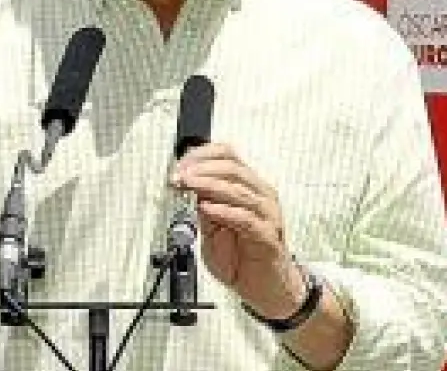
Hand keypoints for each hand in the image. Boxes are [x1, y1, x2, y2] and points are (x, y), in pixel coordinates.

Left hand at [171, 143, 307, 318]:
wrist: (266, 290)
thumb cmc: (242, 259)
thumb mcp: (212, 230)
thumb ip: (202, 210)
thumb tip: (185, 188)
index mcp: (248, 187)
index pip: (227, 156)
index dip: (200, 156)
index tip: (178, 166)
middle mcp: (261, 195)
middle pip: (232, 168)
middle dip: (201, 169)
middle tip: (180, 176)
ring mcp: (267, 215)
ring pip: (239, 190)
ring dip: (209, 185)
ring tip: (189, 185)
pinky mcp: (268, 236)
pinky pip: (247, 219)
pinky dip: (225, 211)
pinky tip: (208, 208)